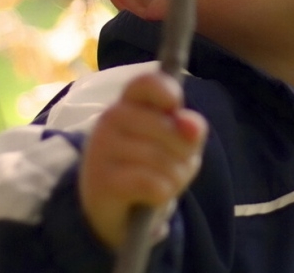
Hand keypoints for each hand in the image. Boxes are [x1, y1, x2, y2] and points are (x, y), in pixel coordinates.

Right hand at [78, 70, 208, 249]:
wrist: (118, 210)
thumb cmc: (151, 167)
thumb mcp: (178, 144)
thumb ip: (190, 129)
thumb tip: (191, 125)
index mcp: (130, 101)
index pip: (147, 83)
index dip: (167, 92)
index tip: (174, 107)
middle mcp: (111, 118)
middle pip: (169, 128)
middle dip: (184, 153)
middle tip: (173, 164)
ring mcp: (102, 148)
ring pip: (163, 160)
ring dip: (175, 178)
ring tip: (161, 182)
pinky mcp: (101, 180)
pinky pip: (152, 184)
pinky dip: (163, 194)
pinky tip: (152, 196)